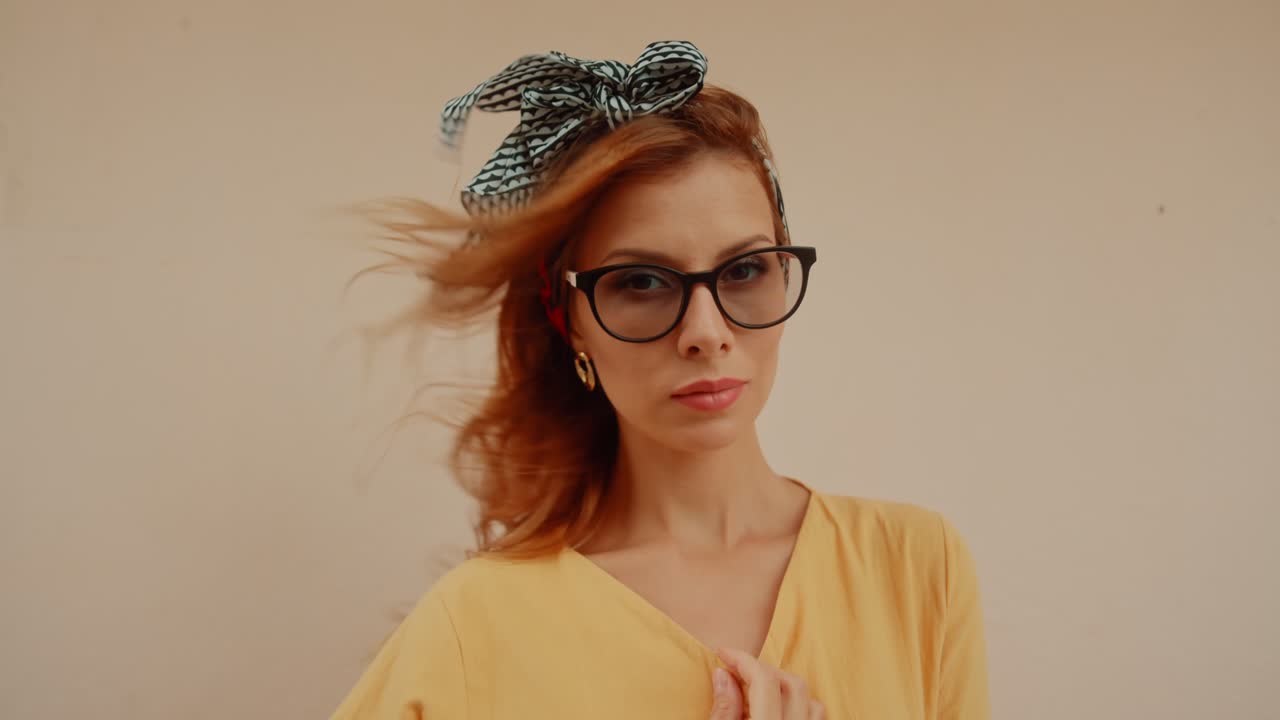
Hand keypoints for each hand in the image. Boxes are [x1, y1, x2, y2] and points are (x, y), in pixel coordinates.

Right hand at [708, 647, 824, 719]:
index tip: (724, 654)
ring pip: (814, 703)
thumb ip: (724, 712)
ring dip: (787, 690)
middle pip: (794, 685)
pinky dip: (801, 708)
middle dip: (765, 670)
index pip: (765, 681)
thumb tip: (723, 674)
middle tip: (739, 672)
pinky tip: (779, 712)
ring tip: (760, 694)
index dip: (742, 660)